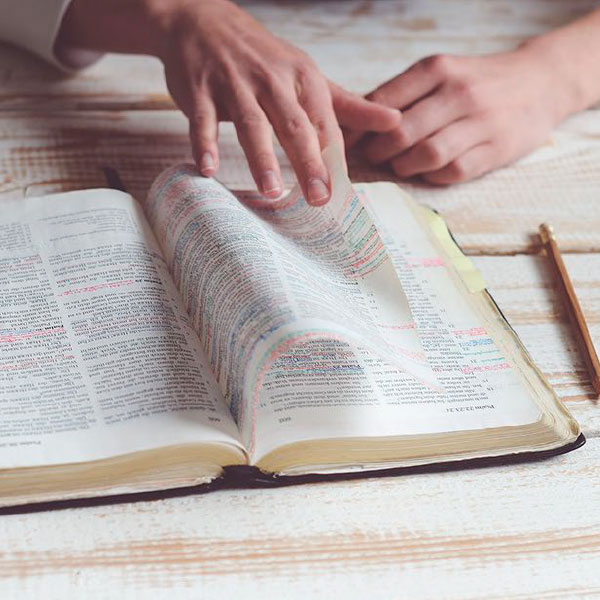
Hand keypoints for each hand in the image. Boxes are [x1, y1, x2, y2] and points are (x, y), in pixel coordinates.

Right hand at [57, 0, 399, 203]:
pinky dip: (204, 142)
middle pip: (294, 125)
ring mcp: (235, 83)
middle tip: (317, 198)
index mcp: (304, 78)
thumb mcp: (309, 76)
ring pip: (251, 123)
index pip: (324, 124)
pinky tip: (206, 169)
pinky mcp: (200, 89)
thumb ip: (348, 105)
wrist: (204, 21)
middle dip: (308, 162)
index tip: (339, 195)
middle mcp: (273, 79)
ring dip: (261, 157)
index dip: (333, 159)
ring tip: (271, 190)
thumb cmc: (264, 59)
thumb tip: (394, 121)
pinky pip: (203, 119)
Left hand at [349, 45, 577, 184]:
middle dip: (377, 152)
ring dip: (404, 166)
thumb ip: (402, 93)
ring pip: (426, 155)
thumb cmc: (476, 81)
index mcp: (438, 69)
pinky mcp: (496, 150)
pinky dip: (432, 177)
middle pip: (401, 133)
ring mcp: (481, 122)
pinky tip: (427, 172)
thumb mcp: (441, 72)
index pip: (384, 102)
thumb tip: (355, 122)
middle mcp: (459, 92)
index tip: (350, 141)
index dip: (360, 128)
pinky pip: (452, 172)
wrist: (541, 82)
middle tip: (371, 158)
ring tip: (399, 165)